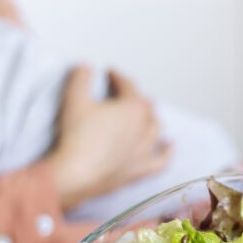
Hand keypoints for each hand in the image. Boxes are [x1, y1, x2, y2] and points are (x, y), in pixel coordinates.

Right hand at [48, 66, 170, 209]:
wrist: (75, 175)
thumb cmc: (77, 137)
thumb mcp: (74, 99)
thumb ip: (80, 78)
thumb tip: (85, 67)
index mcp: (133, 108)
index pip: (128, 86)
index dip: (118, 77)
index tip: (110, 74)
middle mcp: (145, 128)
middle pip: (146, 106)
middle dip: (135, 97)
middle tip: (123, 93)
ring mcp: (144, 151)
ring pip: (156, 129)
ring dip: (151, 118)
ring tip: (145, 113)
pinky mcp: (140, 171)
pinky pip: (161, 160)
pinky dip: (167, 151)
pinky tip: (168, 145)